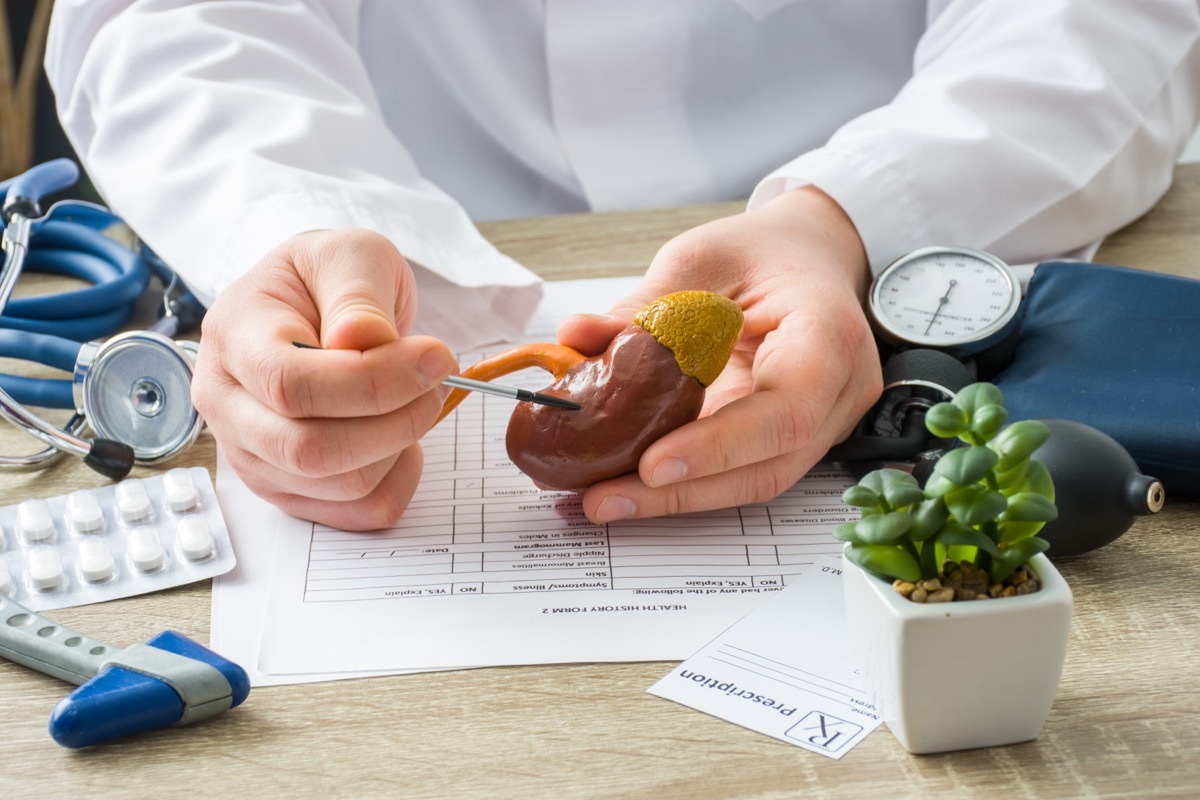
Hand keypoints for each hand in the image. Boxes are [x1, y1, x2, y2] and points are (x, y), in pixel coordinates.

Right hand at [191, 229, 454, 529]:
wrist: (313, 303)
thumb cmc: (327, 278)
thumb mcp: (349, 255)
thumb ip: (357, 294)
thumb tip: (363, 339)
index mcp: (234, 337)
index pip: (290, 385)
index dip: (372, 382)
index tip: (434, 358)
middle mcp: (228, 405)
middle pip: (309, 450)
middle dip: (394, 421)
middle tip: (435, 381)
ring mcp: (254, 454)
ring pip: (341, 485)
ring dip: (401, 445)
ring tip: (417, 398)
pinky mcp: (289, 488)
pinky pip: (357, 512)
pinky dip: (399, 479)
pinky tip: (402, 436)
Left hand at [557, 186, 881, 522]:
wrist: (811, 257)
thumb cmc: (765, 252)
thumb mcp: (701, 259)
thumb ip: (645, 305)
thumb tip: (577, 338)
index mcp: (829, 335)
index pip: (786, 410)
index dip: (720, 447)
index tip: (652, 466)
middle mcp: (838, 392)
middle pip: (768, 465)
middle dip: (682, 492)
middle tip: (603, 498)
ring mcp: (823, 424)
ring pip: (755, 481)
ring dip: (678, 499)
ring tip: (606, 499)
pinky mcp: (793, 440)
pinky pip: (742, 471)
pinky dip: (688, 484)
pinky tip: (633, 485)